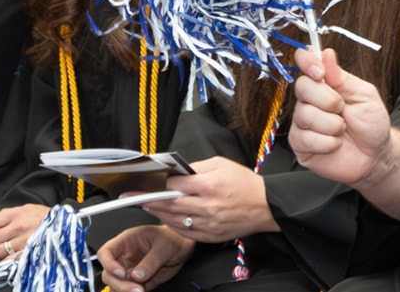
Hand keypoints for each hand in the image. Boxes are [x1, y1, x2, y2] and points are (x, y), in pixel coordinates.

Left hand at [0, 204, 49, 266]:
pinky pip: (8, 262)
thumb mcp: (27, 208)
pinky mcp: (28, 253)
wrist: (66, 226)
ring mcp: (22, 242)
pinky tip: (7, 261)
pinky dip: (4, 264)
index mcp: (15, 215)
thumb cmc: (48, 218)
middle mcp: (17, 227)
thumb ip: (9, 214)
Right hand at [98, 225, 194, 291]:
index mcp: (126, 241)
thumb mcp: (163, 246)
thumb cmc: (172, 238)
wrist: (183, 247)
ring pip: (116, 285)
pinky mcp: (138, 282)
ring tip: (141, 291)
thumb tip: (137, 275)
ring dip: (125, 291)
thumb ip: (150, 261)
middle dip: (119, 284)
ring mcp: (130, 270)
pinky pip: (129, 291)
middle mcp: (125, 257)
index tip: (121, 273)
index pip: (106, 252)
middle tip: (137, 288)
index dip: (108, 264)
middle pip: (109, 274)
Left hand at [141, 156, 274, 241]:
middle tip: (134, 197)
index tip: (154, 181)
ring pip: (175, 219)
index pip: (176, 185)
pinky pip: (185, 232)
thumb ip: (197, 167)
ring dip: (157, 213)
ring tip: (146, 206)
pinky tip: (165, 219)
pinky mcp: (211, 235)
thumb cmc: (245, 184)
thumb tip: (178, 172)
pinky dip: (172, 225)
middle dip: (149, 200)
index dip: (164, 183)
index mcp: (210, 185)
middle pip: (170, 204)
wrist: (266, 206)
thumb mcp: (222, 164)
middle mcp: (208, 206)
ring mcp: (209, 223)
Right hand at [288, 47, 391, 185]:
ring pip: (305, 115)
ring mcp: (303, 122)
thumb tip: (326, 53)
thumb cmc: (372, 125)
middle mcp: (310, 100)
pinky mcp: (300, 144)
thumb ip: (342, 76)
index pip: (304, 62)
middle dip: (327, 99)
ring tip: (342, 129)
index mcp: (324, 84)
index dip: (307, 62)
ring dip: (331, 124)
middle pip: (302, 87)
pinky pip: (306, 138)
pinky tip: (335, 144)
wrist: (376, 156)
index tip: (319, 71)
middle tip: (342, 108)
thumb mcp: (364, 95)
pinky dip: (327, 142)